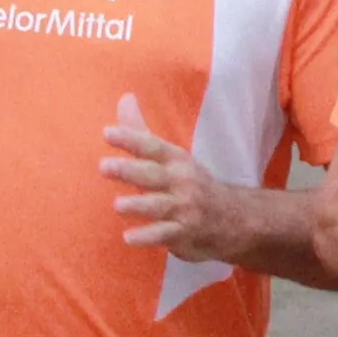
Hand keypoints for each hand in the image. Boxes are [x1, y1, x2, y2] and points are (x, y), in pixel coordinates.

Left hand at [103, 97, 254, 260]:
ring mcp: (184, 208)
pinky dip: (148, 237)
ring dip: (139, 205)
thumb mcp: (172, 157)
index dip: (131, 139)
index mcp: (176, 160)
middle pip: (153, 174)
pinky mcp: (184, 233)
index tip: (107, 133)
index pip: (152, 146)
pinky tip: (128, 238)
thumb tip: (124, 98)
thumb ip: (142, 132)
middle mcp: (181, 182)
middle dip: (130, 170)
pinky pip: (165, 234)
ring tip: (117, 205)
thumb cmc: (192, 184)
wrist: (234, 218)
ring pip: (159, 206)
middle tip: (103, 167)